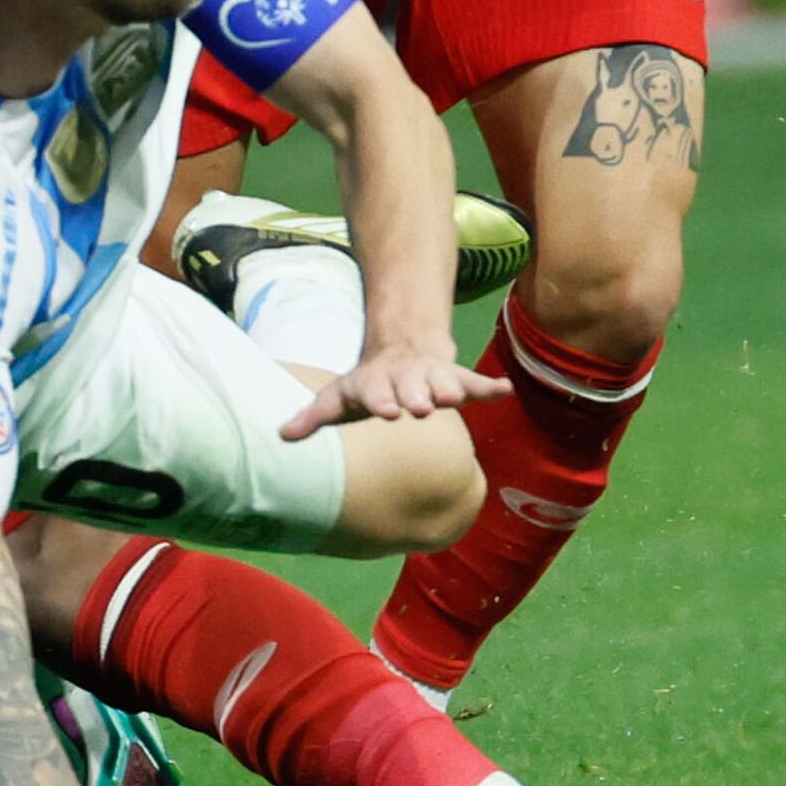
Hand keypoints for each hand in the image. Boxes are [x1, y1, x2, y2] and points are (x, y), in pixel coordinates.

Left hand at [279, 345, 509, 439]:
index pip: (376, 393)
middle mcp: (406, 379)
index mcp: (376, 385)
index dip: (381, 400)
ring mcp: (433, 377)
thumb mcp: (339, 397)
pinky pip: (474, 383)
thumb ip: (314, 416)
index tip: (387, 411)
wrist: (401, 350)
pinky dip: (489, 387)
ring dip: (451, 389)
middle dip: (417, 395)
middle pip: (413, 386)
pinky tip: (504, 390)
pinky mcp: (456, 378)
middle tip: (421, 406)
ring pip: (444, 382)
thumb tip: (281, 435)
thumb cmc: (367, 387)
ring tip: (457, 397)